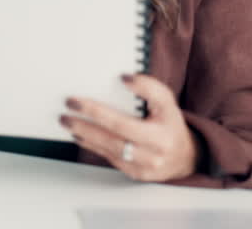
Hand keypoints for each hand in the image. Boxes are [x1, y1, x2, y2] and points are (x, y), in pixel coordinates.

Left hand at [60, 73, 198, 181]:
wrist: (184, 156)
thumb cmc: (170, 124)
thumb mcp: (167, 102)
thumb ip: (149, 87)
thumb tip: (124, 78)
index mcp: (162, 133)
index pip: (127, 122)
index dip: (103, 111)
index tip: (85, 96)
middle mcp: (153, 153)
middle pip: (114, 137)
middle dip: (87, 122)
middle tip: (68, 107)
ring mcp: (143, 167)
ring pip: (109, 149)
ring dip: (85, 134)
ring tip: (67, 120)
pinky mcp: (134, 174)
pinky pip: (109, 158)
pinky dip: (92, 144)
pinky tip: (80, 134)